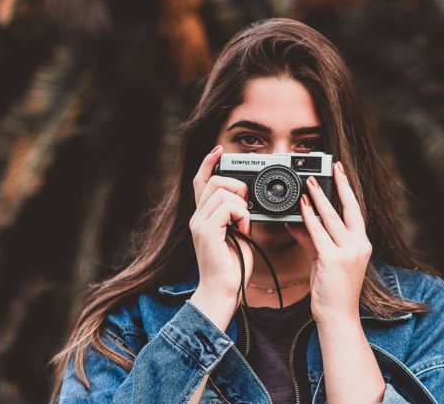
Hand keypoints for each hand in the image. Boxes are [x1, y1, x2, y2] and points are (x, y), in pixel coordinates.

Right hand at [189, 145, 252, 308]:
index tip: (220, 150)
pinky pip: (228, 206)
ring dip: (242, 204)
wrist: (222, 292)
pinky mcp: (206, 230)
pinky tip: (243, 230)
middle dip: (237, 186)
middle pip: (215, 181)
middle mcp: (197, 217)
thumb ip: (236, 216)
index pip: (201, 181)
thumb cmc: (231, 268)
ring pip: (222, 191)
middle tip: (246, 208)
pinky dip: (242, 215)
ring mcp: (199, 223)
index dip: (208, 162)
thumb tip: (246, 202)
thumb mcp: (237, 235)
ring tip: (244, 224)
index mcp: (203, 217)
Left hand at [285, 161, 371, 324]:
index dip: (348, 190)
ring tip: (310, 183)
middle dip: (339, 185)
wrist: (338, 317)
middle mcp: (359, 246)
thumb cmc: (333, 291)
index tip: (341, 172)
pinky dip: (310, 219)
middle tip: (330, 167)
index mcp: (361, 245)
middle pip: (349, 209)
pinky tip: (303, 207)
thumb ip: (311, 239)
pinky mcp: (334, 260)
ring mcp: (348, 253)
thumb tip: (297, 220)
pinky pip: (319, 234)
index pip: (355, 211)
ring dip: (320, 198)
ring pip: (333, 218)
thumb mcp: (323, 260)